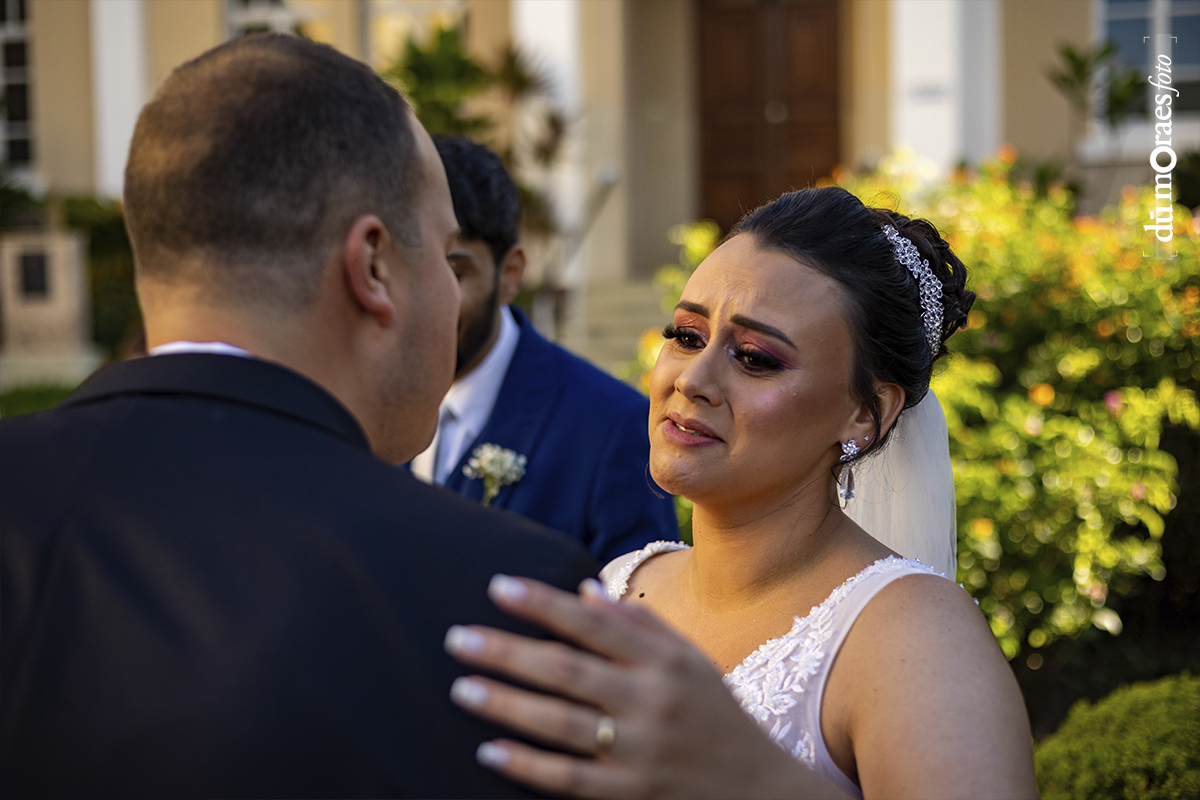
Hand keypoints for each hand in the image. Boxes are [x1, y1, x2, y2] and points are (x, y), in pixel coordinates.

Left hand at [443, 575, 850, 798]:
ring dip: (506, 705)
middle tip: (458, 638)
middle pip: (567, 671)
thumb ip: (639, 625)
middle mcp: (653, 701)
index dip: (544, 604)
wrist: (761, 791)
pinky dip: (528, 765)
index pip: (593, 624)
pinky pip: (570, 780)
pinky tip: (490, 750)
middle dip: (508, 652)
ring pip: (562, 724)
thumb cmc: (718, 715)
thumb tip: (583, 589)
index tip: (498, 587)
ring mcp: (642, 751)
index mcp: (666, 662)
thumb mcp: (691, 662)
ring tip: (461, 689)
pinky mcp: (633, 793)